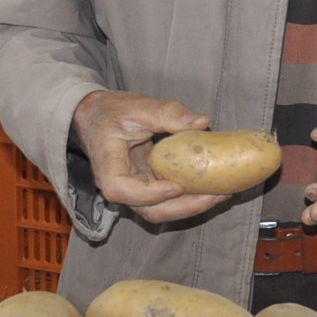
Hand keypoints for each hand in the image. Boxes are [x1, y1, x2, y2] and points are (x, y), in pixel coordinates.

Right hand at [70, 90, 227, 224]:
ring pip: (159, 210)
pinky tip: (212, 189)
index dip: (148, 194)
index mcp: (108, 163)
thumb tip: (203, 122)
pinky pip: (166, 201)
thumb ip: (169, 113)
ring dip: (190, 207)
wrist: (96, 117)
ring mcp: (134, 189)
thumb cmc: (113, 111)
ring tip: (220, 195)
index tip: (175, 186)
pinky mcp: (146, 187)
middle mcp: (119, 183)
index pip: (120, 189)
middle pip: (147, 210)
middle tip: (214, 195)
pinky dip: (189, 199)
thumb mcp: (139, 106)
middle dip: (183, 208)